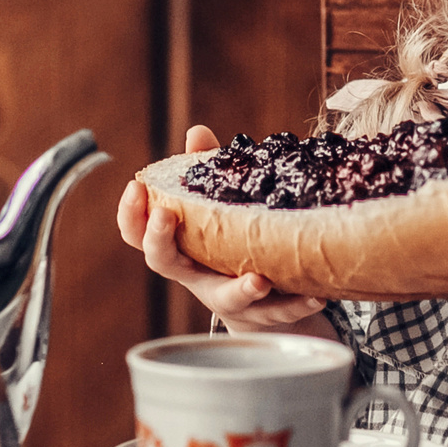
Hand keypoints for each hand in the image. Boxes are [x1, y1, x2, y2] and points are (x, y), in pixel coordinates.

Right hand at [116, 125, 331, 332]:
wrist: (260, 306)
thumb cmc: (228, 247)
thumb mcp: (216, 210)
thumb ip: (207, 171)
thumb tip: (197, 133)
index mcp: (179, 248)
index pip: (138, 234)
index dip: (131, 213)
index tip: (136, 186)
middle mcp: (195, 276)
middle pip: (163, 262)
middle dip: (160, 241)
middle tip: (165, 216)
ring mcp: (227, 297)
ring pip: (227, 299)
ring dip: (241, 289)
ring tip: (260, 280)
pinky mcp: (263, 314)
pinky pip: (279, 312)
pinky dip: (297, 303)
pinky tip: (316, 293)